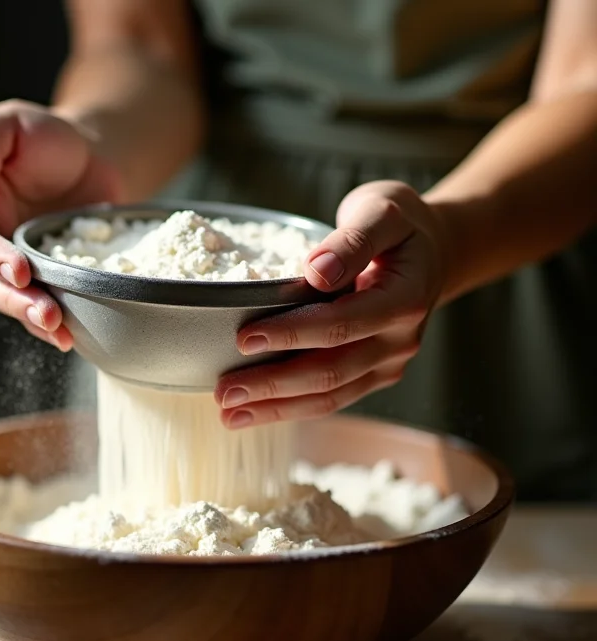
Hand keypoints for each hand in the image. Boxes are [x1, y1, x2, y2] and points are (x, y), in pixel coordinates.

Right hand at [0, 99, 122, 349]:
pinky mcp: (49, 279)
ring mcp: (18, 265)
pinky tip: (72, 337)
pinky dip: (56, 325)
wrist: (92, 158)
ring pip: (14, 301)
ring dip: (35, 320)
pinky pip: (46, 306)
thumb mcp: (13, 122)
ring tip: (62, 333)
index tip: (19, 269)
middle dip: (16, 301)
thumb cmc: (46, 136)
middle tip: (47, 314)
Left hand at [215, 181, 448, 427]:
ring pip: (329, 396)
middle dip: (273, 385)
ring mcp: (387, 364)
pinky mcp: (372, 375)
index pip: (342, 323)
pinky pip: (331, 397)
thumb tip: (316, 271)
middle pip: (330, 372)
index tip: (244, 338)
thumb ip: (352, 240)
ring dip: (276, 408)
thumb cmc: (400, 225)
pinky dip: (290, 408)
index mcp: (404, 300)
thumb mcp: (382, 211)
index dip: (292, 334)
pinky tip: (255, 411)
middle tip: (224, 391)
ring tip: (229, 414)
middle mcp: (399, 341)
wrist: (432, 252)